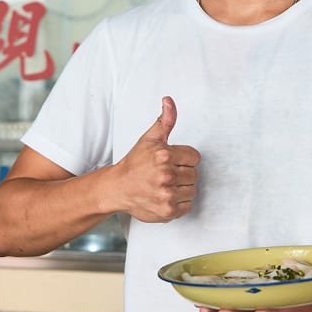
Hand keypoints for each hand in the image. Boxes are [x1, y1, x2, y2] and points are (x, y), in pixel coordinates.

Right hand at [111, 96, 200, 221]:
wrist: (116, 189)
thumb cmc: (134, 164)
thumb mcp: (150, 139)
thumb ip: (165, 120)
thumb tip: (169, 101)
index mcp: (164, 155)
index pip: (195, 157)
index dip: (184, 159)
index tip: (171, 161)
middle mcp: (166, 175)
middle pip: (195, 174)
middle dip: (183, 173)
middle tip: (165, 174)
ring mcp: (167, 194)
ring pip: (192, 190)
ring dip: (182, 189)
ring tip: (165, 185)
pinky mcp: (167, 211)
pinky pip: (188, 206)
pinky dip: (179, 203)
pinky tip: (165, 196)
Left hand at [197, 287, 311, 311]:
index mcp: (304, 308)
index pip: (287, 310)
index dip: (275, 311)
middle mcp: (285, 309)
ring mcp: (276, 306)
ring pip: (249, 311)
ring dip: (227, 310)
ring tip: (205, 309)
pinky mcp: (271, 301)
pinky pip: (248, 304)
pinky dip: (229, 303)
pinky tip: (210, 303)